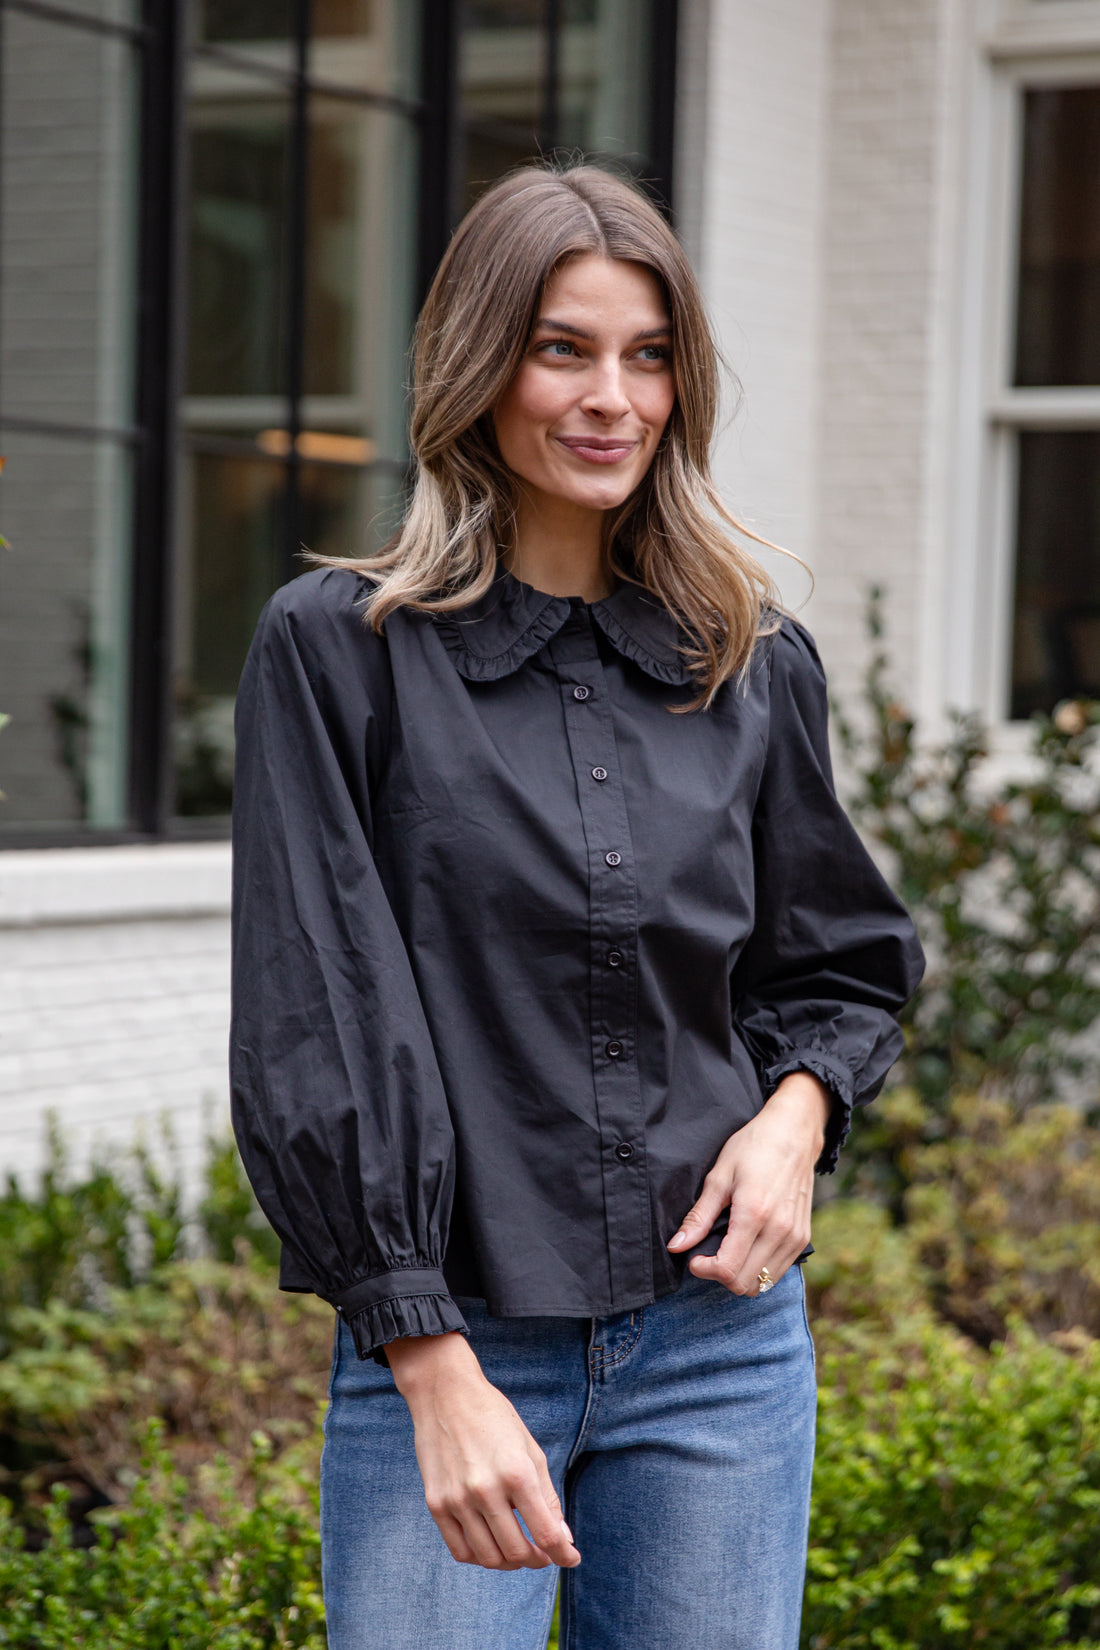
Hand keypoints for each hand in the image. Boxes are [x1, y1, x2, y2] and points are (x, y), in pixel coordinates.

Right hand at [385, 1332, 580, 1571]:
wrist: (445, 1394)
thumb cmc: (494, 1418)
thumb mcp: (531, 1450)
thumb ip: (547, 1496)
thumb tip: (563, 1537)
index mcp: (517, 1472)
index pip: (546, 1534)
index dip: (563, 1554)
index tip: (571, 1558)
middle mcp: (486, 1490)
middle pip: (518, 1552)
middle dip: (537, 1559)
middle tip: (543, 1552)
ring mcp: (457, 1500)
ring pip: (489, 1558)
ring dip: (510, 1562)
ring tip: (518, 1548)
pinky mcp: (436, 1504)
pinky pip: (460, 1551)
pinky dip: (480, 1557)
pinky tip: (490, 1543)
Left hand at [665, 1072, 829, 1294]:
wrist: (794, 1133)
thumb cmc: (753, 1147)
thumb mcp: (719, 1176)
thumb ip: (698, 1216)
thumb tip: (676, 1246)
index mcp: (754, 1214)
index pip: (728, 1270)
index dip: (704, 1270)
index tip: (694, 1257)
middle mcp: (779, 1231)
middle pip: (744, 1284)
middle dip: (719, 1276)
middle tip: (707, 1254)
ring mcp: (795, 1237)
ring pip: (762, 1284)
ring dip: (739, 1275)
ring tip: (727, 1250)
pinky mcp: (803, 1237)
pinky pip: (777, 1271)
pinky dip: (758, 1268)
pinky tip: (747, 1247)